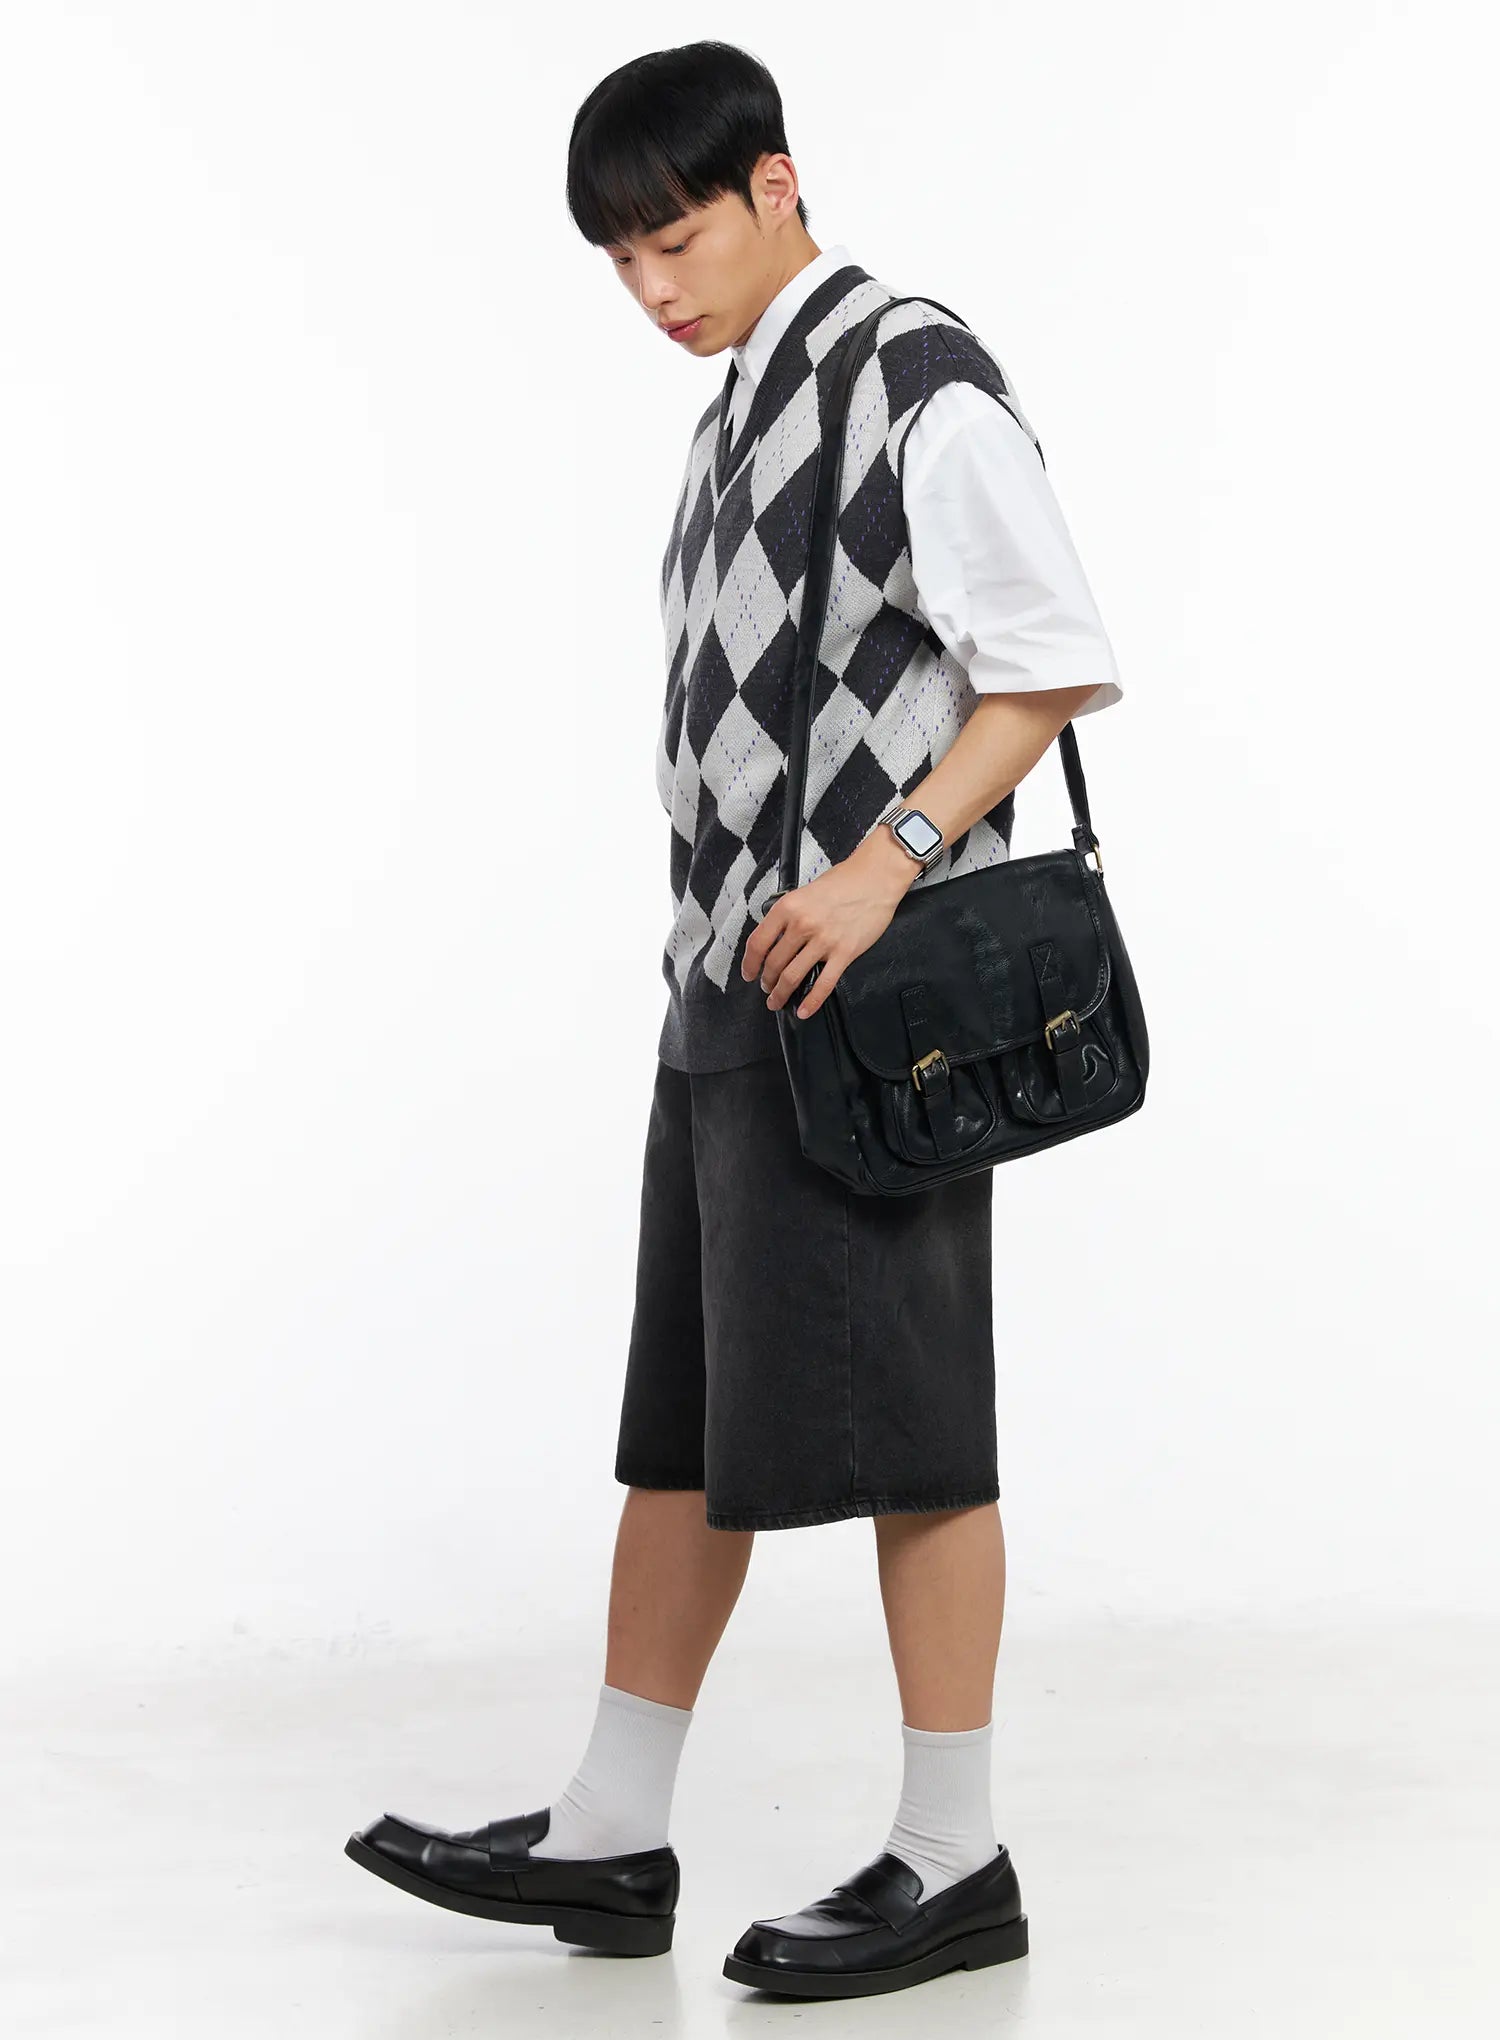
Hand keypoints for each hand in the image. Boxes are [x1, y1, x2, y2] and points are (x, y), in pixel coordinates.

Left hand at [740, 828, 918, 1020]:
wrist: (875, 878)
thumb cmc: (843, 881)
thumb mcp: (804, 892)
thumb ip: (788, 915)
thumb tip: (775, 938)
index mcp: (788, 908)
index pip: (757, 943)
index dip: (749, 964)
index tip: (748, 974)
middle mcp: (802, 925)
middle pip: (773, 964)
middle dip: (766, 982)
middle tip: (766, 988)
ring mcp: (823, 940)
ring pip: (793, 977)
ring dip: (781, 994)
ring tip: (777, 1001)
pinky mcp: (844, 952)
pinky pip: (823, 984)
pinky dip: (811, 1002)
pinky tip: (804, 1011)